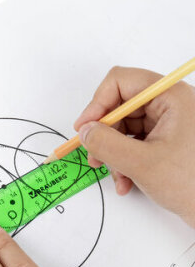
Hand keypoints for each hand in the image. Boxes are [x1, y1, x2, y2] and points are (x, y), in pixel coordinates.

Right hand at [74, 66, 194, 226]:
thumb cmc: (192, 184)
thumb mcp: (141, 163)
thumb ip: (106, 144)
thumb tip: (84, 132)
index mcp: (170, 97)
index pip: (121, 82)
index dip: (97, 103)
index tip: (83, 128)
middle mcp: (168, 106)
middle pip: (119, 108)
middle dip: (103, 135)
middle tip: (93, 157)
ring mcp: (166, 124)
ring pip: (123, 130)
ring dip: (112, 155)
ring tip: (116, 176)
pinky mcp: (163, 142)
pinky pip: (132, 145)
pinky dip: (123, 163)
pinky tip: (125, 182)